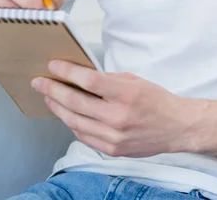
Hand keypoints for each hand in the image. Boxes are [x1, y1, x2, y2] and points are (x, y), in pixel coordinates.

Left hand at [31, 62, 202, 156]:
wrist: (176, 127)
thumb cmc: (157, 100)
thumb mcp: (134, 80)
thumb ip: (108, 79)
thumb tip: (81, 76)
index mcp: (126, 94)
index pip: (89, 81)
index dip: (67, 72)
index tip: (53, 65)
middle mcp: (118, 117)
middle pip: (76, 102)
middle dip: (53, 90)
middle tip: (40, 82)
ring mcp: (114, 136)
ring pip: (75, 121)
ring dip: (58, 108)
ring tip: (49, 97)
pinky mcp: (112, 149)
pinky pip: (83, 135)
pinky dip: (72, 123)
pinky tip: (66, 113)